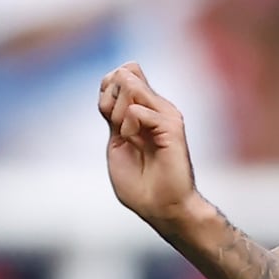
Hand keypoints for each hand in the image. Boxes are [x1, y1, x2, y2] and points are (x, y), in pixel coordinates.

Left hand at [95, 65, 204, 234]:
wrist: (160, 206)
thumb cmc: (139, 181)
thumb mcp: (116, 139)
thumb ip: (116, 110)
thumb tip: (124, 72)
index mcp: (144, 109)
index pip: (121, 75)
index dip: (106, 89)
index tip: (108, 116)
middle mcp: (158, 107)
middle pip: (123, 78)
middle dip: (110, 101)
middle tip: (118, 130)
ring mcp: (166, 114)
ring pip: (130, 89)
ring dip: (118, 114)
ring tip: (128, 136)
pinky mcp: (172, 126)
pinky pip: (137, 110)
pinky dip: (128, 127)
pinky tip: (135, 142)